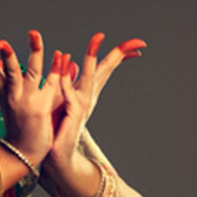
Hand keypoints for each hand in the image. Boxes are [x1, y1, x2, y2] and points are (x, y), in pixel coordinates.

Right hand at [0, 31, 61, 165]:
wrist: (24, 153)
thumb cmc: (21, 127)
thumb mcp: (13, 104)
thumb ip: (15, 84)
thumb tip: (10, 69)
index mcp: (5, 94)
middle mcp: (13, 96)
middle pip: (9, 70)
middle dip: (6, 54)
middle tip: (1, 41)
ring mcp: (27, 102)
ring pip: (30, 72)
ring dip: (34, 53)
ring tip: (34, 35)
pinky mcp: (41, 108)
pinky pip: (51, 84)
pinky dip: (57, 69)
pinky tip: (61, 56)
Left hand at [47, 33, 146, 169]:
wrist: (58, 156)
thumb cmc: (58, 128)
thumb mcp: (62, 100)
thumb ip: (67, 81)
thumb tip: (70, 60)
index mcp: (89, 92)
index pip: (107, 68)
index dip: (121, 54)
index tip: (138, 44)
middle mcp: (89, 97)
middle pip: (106, 70)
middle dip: (120, 53)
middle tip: (138, 42)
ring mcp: (82, 106)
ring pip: (90, 77)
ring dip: (92, 58)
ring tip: (98, 40)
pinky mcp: (72, 116)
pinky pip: (69, 94)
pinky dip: (68, 79)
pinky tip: (68, 63)